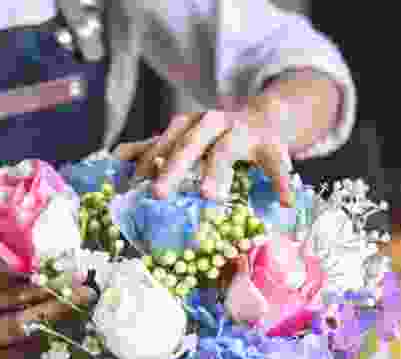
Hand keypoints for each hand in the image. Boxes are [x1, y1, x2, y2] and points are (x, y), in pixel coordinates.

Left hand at [114, 105, 293, 206]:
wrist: (267, 114)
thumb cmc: (217, 135)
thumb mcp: (186, 137)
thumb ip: (154, 148)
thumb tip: (116, 156)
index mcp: (188, 123)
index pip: (163, 143)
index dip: (147, 164)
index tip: (131, 188)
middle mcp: (212, 122)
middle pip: (189, 144)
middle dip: (173, 168)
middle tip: (158, 194)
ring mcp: (242, 131)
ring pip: (226, 150)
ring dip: (216, 172)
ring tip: (209, 197)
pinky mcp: (271, 142)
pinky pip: (275, 162)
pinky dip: (280, 181)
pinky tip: (285, 202)